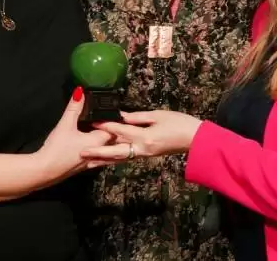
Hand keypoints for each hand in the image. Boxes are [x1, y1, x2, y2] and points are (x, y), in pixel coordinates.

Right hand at [35, 87, 114, 181]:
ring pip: (109, 152)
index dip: (116, 121)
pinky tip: (100, 151)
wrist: (46, 171)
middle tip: (123, 125)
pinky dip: (104, 153)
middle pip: (114, 141)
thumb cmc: (57, 149)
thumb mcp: (65, 125)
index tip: (118, 112)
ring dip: (114, 145)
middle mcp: (99, 152)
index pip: (114, 129)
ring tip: (119, 139)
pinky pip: (100, 158)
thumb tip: (80, 92)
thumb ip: (74, 108)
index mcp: (98, 141)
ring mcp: (93, 162)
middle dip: (118, 134)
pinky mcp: (85, 167)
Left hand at [80, 110, 202, 167]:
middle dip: (98, 152)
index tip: (91, 122)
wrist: (194, 140)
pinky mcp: (146, 156)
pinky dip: (115, 158)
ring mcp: (144, 155)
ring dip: (104, 159)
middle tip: (81, 152)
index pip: (120, 131)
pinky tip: (107, 159)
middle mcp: (142, 149)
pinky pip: (127, 158)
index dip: (105, 126)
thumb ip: (138, 117)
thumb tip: (121, 116)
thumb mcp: (158, 115)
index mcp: (145, 137)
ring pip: (119, 158)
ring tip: (88, 161)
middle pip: (115, 152)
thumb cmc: (179, 123)